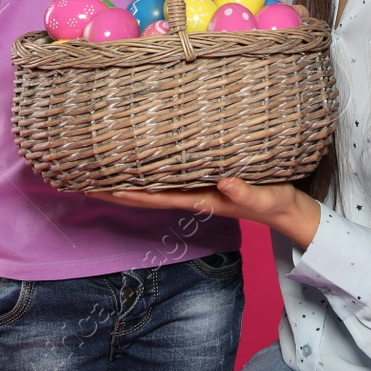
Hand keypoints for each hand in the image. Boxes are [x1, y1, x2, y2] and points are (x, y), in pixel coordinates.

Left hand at [87, 177, 322, 247]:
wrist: (288, 210)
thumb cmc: (276, 202)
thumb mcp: (264, 196)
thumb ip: (245, 192)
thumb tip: (223, 181)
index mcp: (201, 199)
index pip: (155, 196)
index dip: (127, 193)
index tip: (100, 187)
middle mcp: (192, 193)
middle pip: (145, 192)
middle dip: (115, 188)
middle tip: (82, 178)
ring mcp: (196, 187)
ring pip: (153, 184)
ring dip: (127, 179)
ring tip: (99, 168)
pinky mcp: (205, 177)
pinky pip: (169, 173)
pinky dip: (148, 168)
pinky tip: (138, 161)